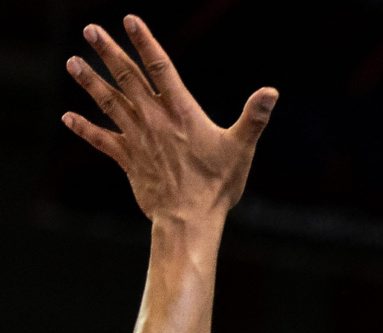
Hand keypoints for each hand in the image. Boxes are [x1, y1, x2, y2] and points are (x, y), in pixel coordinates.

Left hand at [63, 14, 276, 223]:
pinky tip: (67, 117)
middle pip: (127, 78)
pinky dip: (84, 129)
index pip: (161, 69)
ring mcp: (138, 139)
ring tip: (72, 62)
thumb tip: (271, 92)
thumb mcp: (241, 148)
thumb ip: (254, 117)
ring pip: (109, 103)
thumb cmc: (218, 184)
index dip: (145, 42)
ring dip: (90, 82)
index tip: (129, 20)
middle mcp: (155, 120)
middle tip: (91, 30)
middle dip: (109, 52)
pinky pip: (102, 141)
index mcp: (181, 112)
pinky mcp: (129, 160)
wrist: (188, 219)